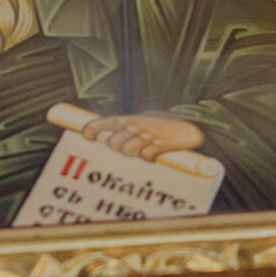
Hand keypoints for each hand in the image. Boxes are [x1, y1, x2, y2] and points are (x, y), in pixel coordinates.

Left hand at [81, 113, 205, 160]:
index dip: (92, 130)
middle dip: (118, 148)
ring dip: (135, 153)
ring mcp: (146, 136)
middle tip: (129, 146)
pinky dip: (150, 158)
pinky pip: (146, 157)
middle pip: (113, 144)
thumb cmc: (164, 126)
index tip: (86, 136)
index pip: (104, 122)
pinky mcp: (158, 146)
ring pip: (128, 152)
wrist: (189, 127)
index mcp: (130, 118)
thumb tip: (110, 138)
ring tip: (146, 148)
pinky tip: (157, 152)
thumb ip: (128, 127)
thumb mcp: (144, 120)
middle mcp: (135, 126)